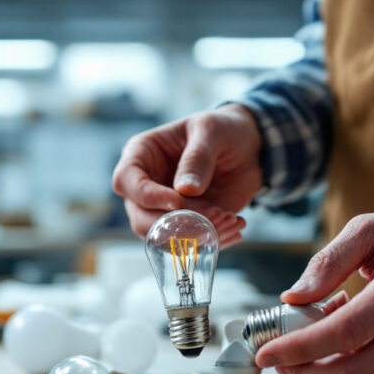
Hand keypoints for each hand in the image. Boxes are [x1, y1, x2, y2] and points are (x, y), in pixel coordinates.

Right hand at [111, 104, 262, 246]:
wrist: (247, 150)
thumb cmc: (222, 130)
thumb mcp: (212, 131)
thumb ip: (198, 157)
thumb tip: (185, 190)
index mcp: (142, 155)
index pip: (126, 181)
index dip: (147, 196)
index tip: (177, 202)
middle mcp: (146, 186)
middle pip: (140, 218)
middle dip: (174, 225)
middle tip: (211, 217)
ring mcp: (164, 209)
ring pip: (163, 237)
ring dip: (198, 235)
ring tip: (230, 217)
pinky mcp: (186, 225)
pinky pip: (189, 243)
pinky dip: (213, 240)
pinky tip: (235, 223)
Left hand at [256, 200, 373, 373]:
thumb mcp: (368, 229)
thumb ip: (327, 262)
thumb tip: (292, 298)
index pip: (347, 332)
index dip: (301, 348)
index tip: (266, 354)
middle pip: (353, 370)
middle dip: (304, 372)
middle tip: (279, 359)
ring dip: (325, 373)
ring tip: (316, 337)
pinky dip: (350, 373)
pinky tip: (344, 344)